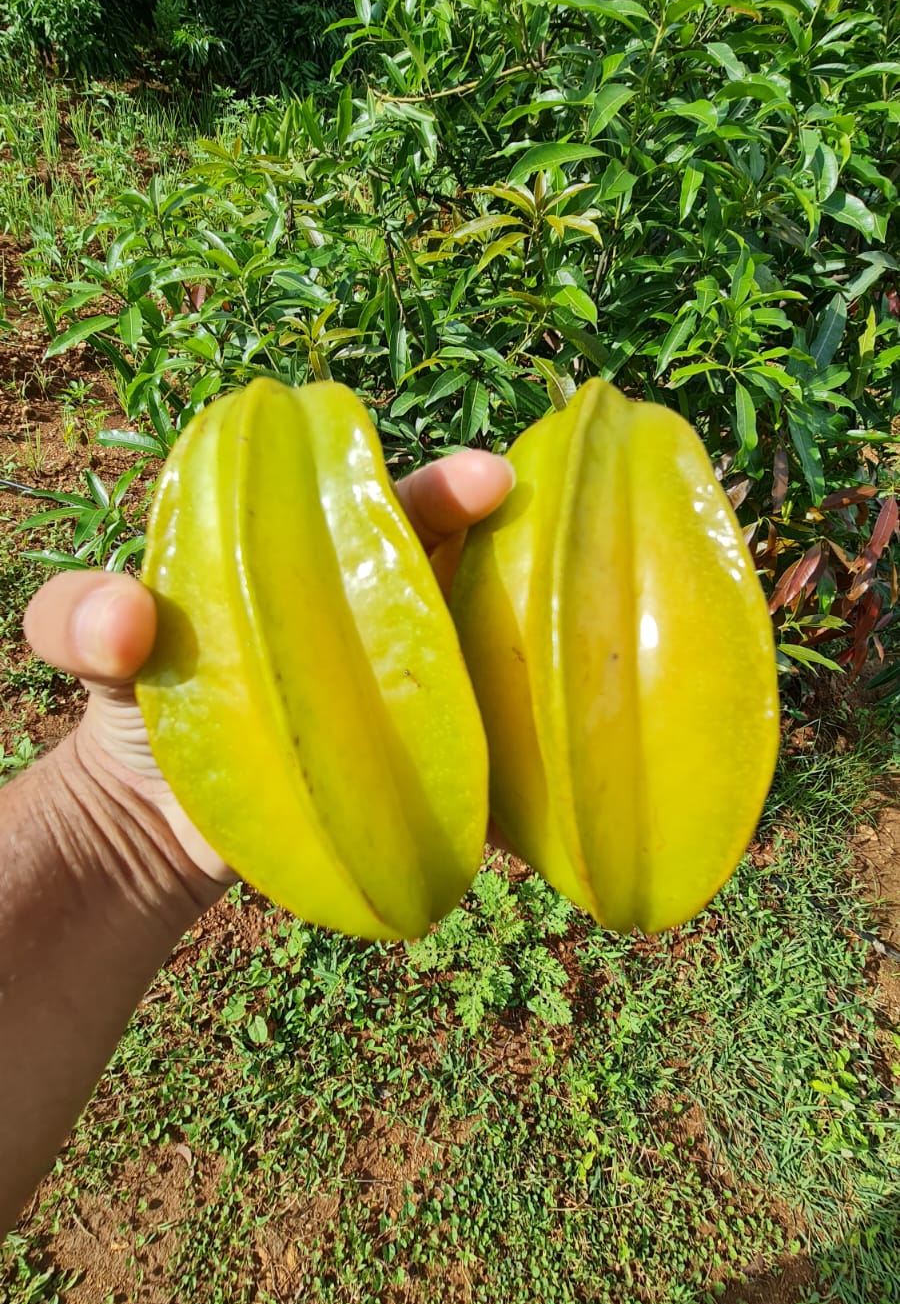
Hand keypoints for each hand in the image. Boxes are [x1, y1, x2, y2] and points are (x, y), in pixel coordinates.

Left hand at [23, 449, 513, 886]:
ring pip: (493, 668)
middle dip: (522, 564)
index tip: (489, 481)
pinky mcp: (418, 776)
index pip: (389, 501)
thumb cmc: (138, 702)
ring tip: (581, 674)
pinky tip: (545, 785)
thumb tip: (125, 621)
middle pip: (470, 578)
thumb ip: (77, 616)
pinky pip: (480, 768)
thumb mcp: (87, 647)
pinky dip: (512, 778)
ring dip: (536, 668)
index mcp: (318, 551)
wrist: (152, 821)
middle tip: (556, 564)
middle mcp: (381, 612)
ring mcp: (409, 697)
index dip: (445, 487)